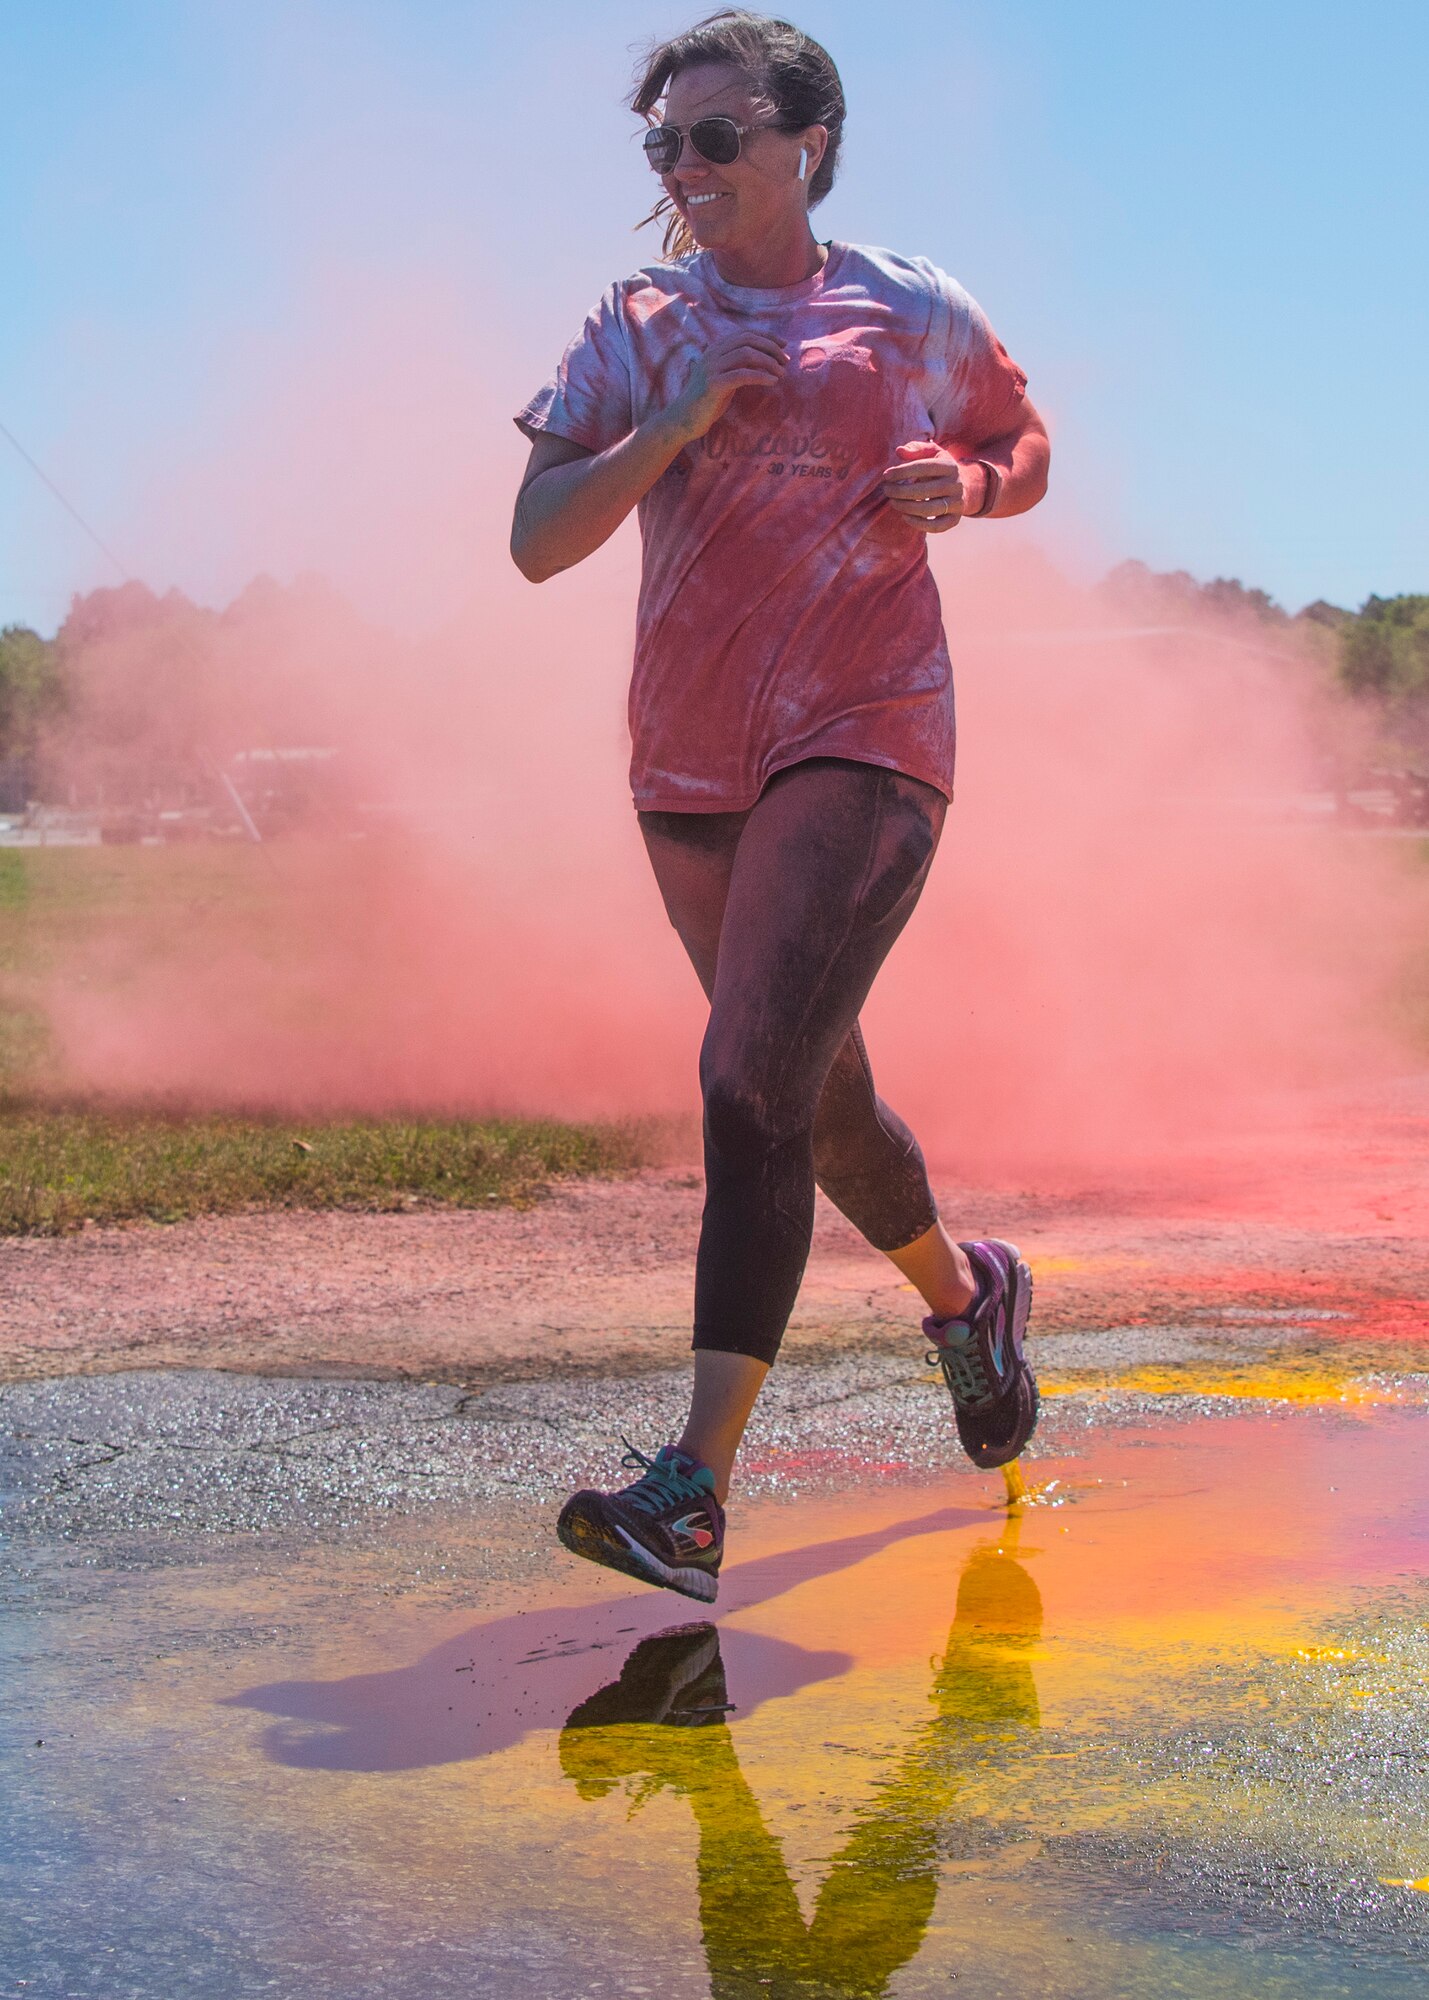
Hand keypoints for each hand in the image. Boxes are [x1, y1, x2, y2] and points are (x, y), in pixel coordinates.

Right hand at [667, 332, 788, 440]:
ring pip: (746, 354)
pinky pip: (742, 375)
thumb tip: (764, 359)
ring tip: (782, 373)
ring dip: (769, 362)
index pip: (745, 334)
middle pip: (748, 340)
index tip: (784, 345)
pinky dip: (761, 376)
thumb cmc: (707, 400)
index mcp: (716, 349)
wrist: (684, 418)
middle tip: (786, 360)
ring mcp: (712, 368)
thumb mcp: (724, 376)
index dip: (767, 336)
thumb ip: (738, 365)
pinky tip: (773, 381)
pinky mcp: (714, 384)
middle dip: (771, 348)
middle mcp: (713, 354)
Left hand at [880, 440, 979, 533]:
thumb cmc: (939, 468)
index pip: (923, 468)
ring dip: (906, 507)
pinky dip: (918, 524)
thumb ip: (916, 448)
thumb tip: (899, 451)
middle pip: (924, 491)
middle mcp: (956, 485)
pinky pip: (936, 526)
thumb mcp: (932, 453)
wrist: (965, 486)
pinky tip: (904, 516)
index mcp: (949, 466)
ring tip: (893, 502)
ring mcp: (957, 503)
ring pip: (928, 509)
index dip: (902, 472)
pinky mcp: (954, 519)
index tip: (886, 476)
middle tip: (887, 490)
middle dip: (900, 491)